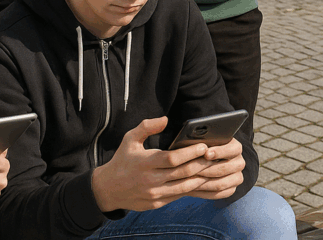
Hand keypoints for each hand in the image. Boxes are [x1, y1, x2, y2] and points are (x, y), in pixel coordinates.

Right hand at [91, 116, 214, 211]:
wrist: (108, 189)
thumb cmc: (122, 160)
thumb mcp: (129, 139)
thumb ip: (146, 127)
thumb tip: (165, 118)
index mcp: (145, 162)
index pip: (172, 159)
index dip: (190, 153)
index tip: (203, 146)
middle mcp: (150, 180)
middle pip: (182, 173)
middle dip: (200, 164)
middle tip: (214, 156)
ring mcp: (154, 194)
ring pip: (184, 187)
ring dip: (200, 178)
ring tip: (212, 169)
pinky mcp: (157, 204)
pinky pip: (178, 196)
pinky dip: (191, 188)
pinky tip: (201, 181)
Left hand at [185, 137, 244, 198]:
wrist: (203, 161)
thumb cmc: (202, 148)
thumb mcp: (204, 141)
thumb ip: (203, 142)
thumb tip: (197, 145)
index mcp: (236, 148)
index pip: (232, 150)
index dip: (219, 152)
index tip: (206, 154)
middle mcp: (239, 162)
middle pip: (225, 168)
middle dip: (206, 169)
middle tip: (191, 170)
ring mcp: (237, 177)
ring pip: (221, 183)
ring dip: (203, 182)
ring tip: (189, 180)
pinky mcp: (231, 189)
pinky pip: (218, 194)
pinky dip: (203, 192)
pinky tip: (192, 188)